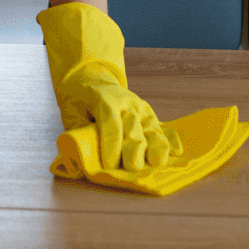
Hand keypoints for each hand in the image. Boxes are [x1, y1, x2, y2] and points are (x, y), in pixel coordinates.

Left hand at [38, 2, 181, 169]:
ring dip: (156, 147)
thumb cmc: (80, 101)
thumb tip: (83, 160)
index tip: (109, 165)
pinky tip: (177, 151)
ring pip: (152, 128)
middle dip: (134, 150)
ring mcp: (140, 109)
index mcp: (104, 100)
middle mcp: (126, 103)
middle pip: (133, 128)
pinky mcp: (149, 115)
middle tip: (132, 168)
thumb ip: (78, 133)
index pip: (110, 122)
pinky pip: (163, 127)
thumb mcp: (71, 113)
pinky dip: (171, 139)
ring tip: (156, 163)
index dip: (111, 144)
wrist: (92, 80)